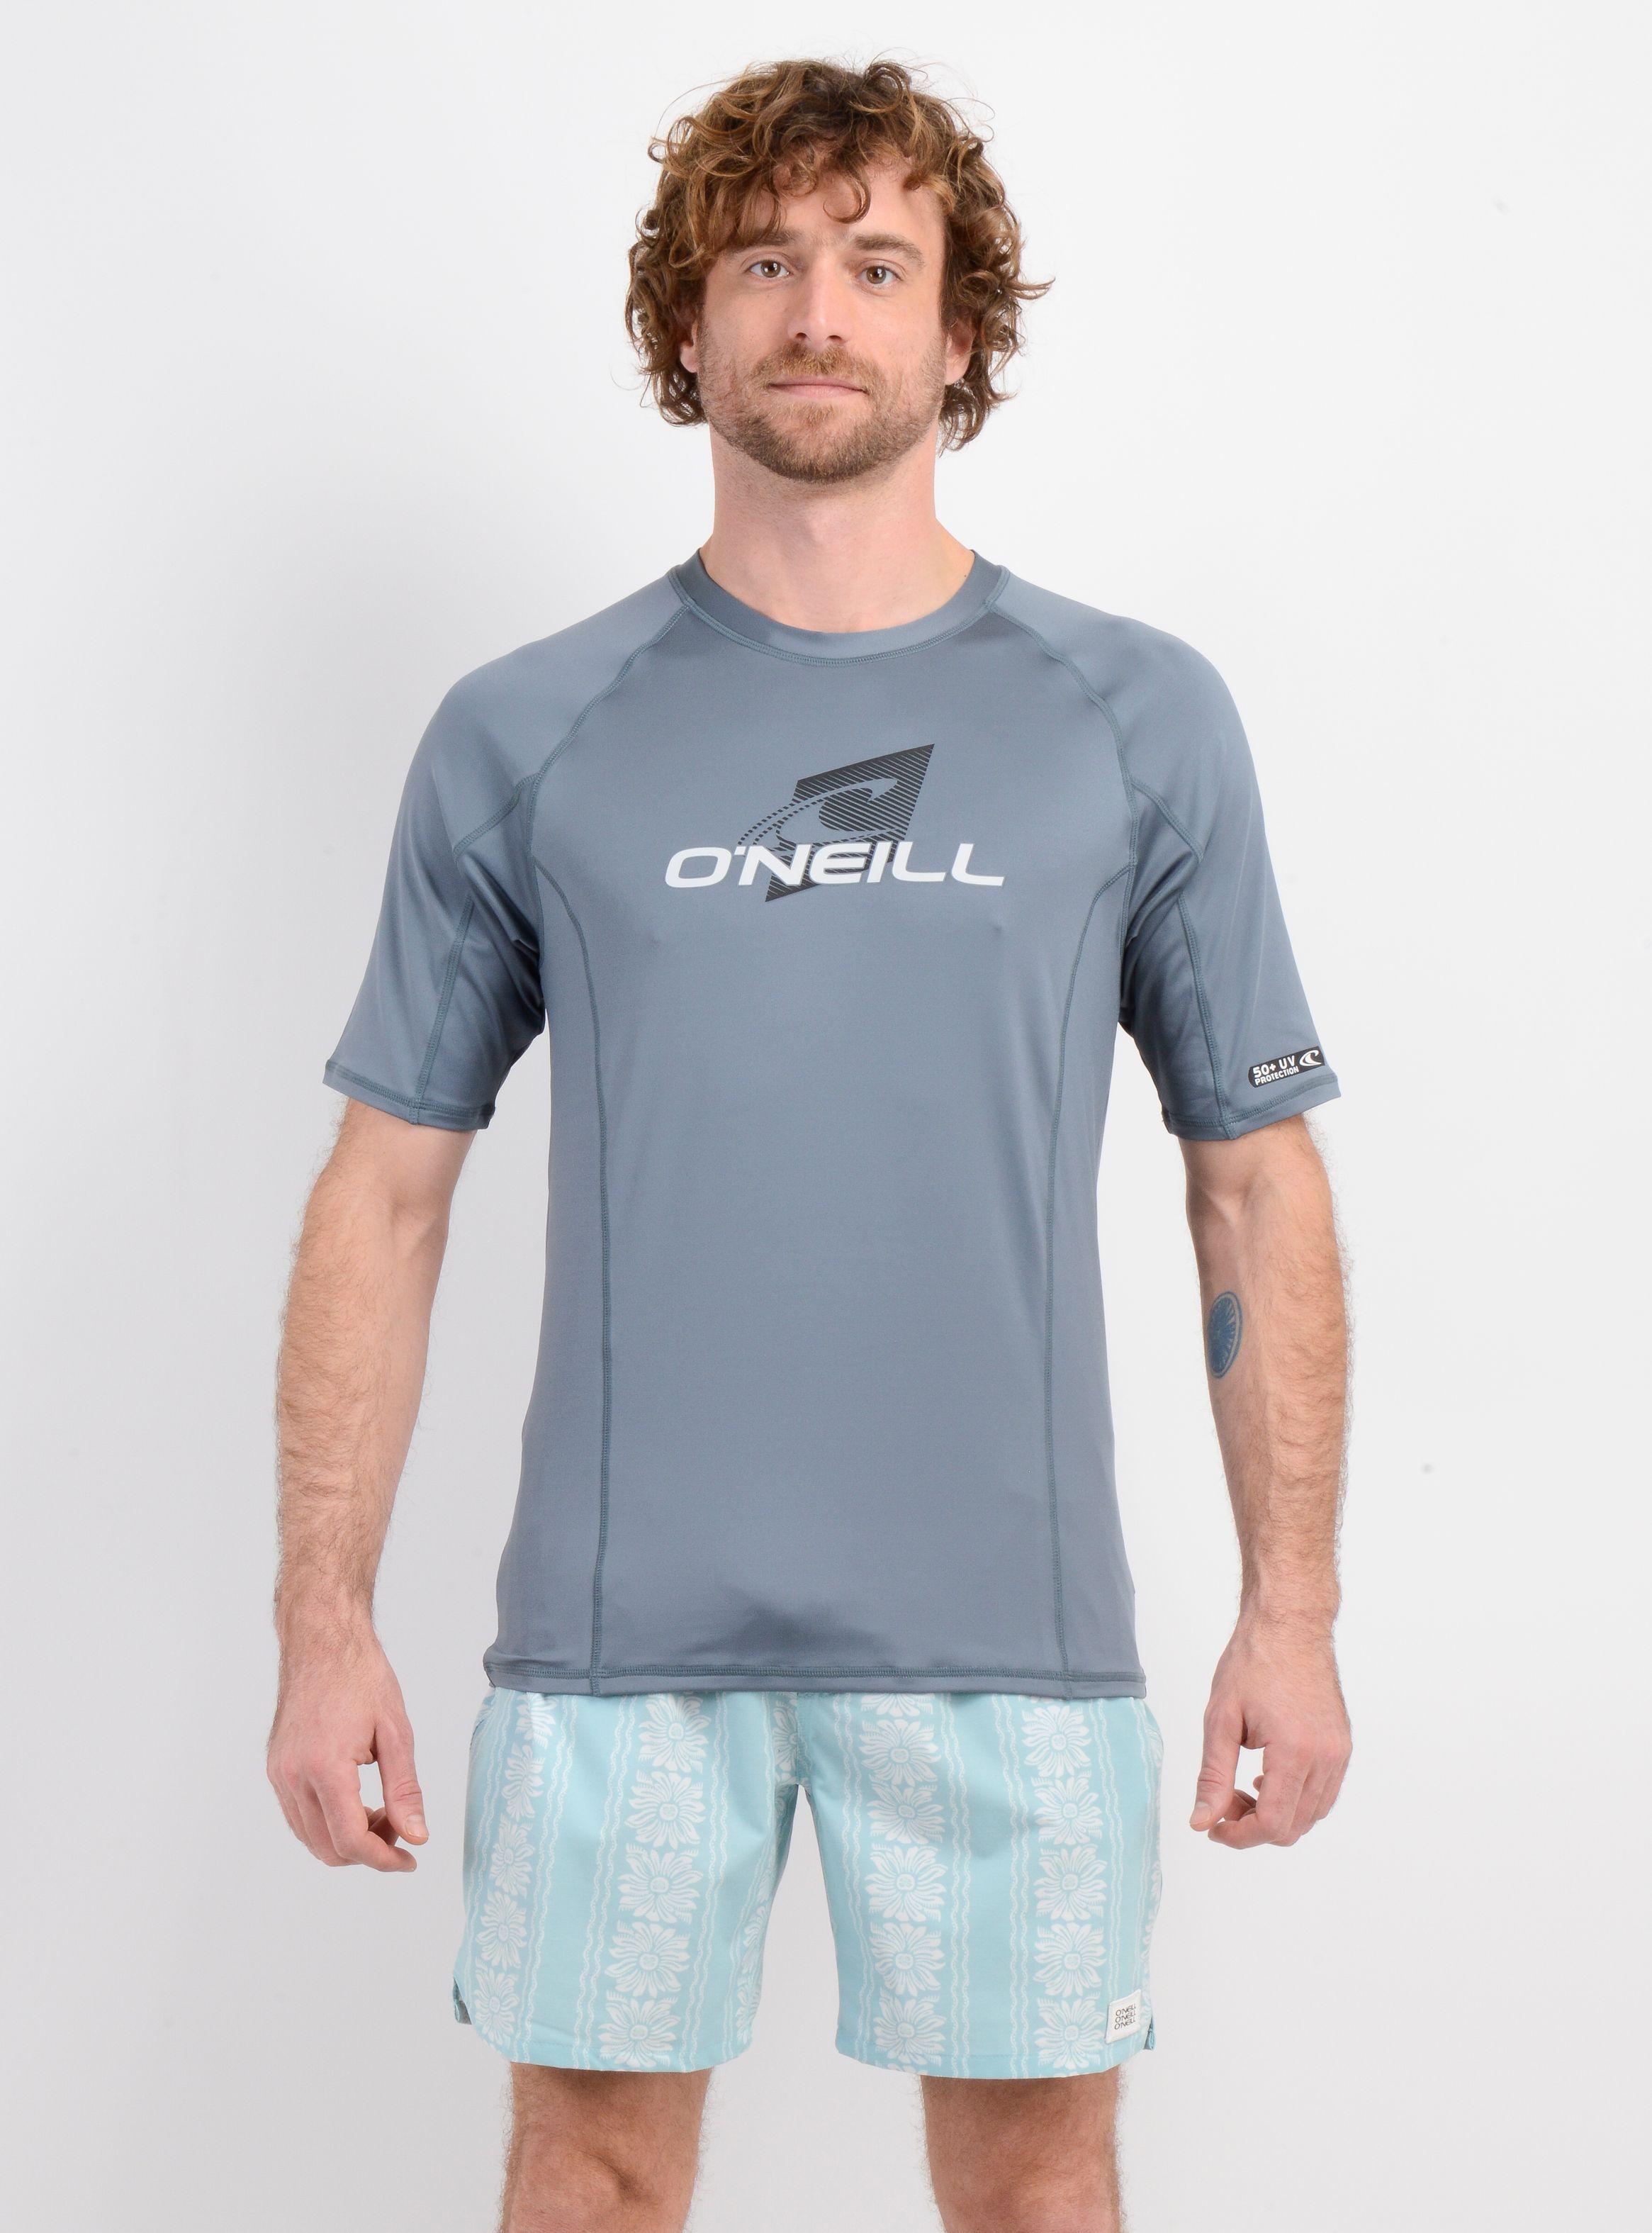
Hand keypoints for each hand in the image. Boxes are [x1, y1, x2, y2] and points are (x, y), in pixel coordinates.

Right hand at [267, 1627, 428, 1871]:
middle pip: (328, 1848)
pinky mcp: (276, 1769)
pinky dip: (329, 1824)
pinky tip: (357, 1802)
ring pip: (311, 1838)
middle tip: (400, 1827)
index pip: (351, 1840)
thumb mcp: (396, 1732)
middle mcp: (293, 1777)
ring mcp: (280, 1774)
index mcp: (325, 1768)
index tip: (411, 1859)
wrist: (322, 1642)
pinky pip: (299, 1817)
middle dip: (369, 1851)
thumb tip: (415, 1836)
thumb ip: (405, 1790)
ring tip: (382, 1812)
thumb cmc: (362, 1678)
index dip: (384, 1859)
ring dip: (348, 1840)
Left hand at [1190, 1616, 1350, 1847]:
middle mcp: (1326, 1757)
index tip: (1214, 1826)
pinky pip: (1323, 1793)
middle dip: (1253, 1827)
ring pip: (1311, 1814)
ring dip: (1276, 1815)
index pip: (1273, 1824)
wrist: (1289, 1624)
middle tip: (1222, 1802)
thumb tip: (1202, 1821)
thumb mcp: (1220, 1718)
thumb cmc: (1252, 1662)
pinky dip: (1295, 1799)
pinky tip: (1268, 1777)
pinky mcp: (1342, 1746)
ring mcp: (1340, 1753)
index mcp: (1295, 1751)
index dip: (1239, 1835)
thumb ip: (1212, 1775)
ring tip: (1243, 1788)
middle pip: (1294, 1827)